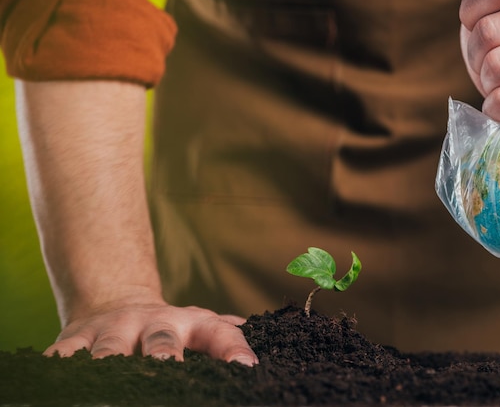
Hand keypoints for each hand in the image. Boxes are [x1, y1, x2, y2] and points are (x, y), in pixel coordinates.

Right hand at [43, 301, 258, 365]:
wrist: (118, 305)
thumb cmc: (170, 330)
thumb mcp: (201, 328)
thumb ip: (225, 337)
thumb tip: (257, 357)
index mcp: (192, 324)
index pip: (220, 332)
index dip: (234, 347)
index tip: (246, 367)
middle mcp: (154, 324)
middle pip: (161, 341)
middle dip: (164, 356)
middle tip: (167, 369)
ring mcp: (113, 330)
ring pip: (109, 349)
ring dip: (108, 364)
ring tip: (110, 377)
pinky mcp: (76, 338)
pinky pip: (64, 356)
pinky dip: (59, 367)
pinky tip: (55, 380)